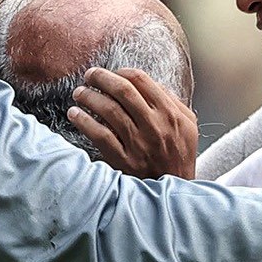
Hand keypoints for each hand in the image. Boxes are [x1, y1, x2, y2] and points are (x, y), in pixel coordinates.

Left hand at [67, 67, 197, 179]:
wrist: (175, 189)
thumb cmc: (179, 155)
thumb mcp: (187, 125)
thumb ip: (171, 101)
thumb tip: (146, 83)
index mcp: (170, 113)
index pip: (141, 80)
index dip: (121, 72)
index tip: (111, 73)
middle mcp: (155, 126)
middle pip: (122, 90)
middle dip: (101, 78)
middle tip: (89, 76)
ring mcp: (139, 144)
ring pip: (108, 110)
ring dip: (89, 97)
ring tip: (79, 93)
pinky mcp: (124, 160)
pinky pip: (99, 135)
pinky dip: (84, 121)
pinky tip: (75, 114)